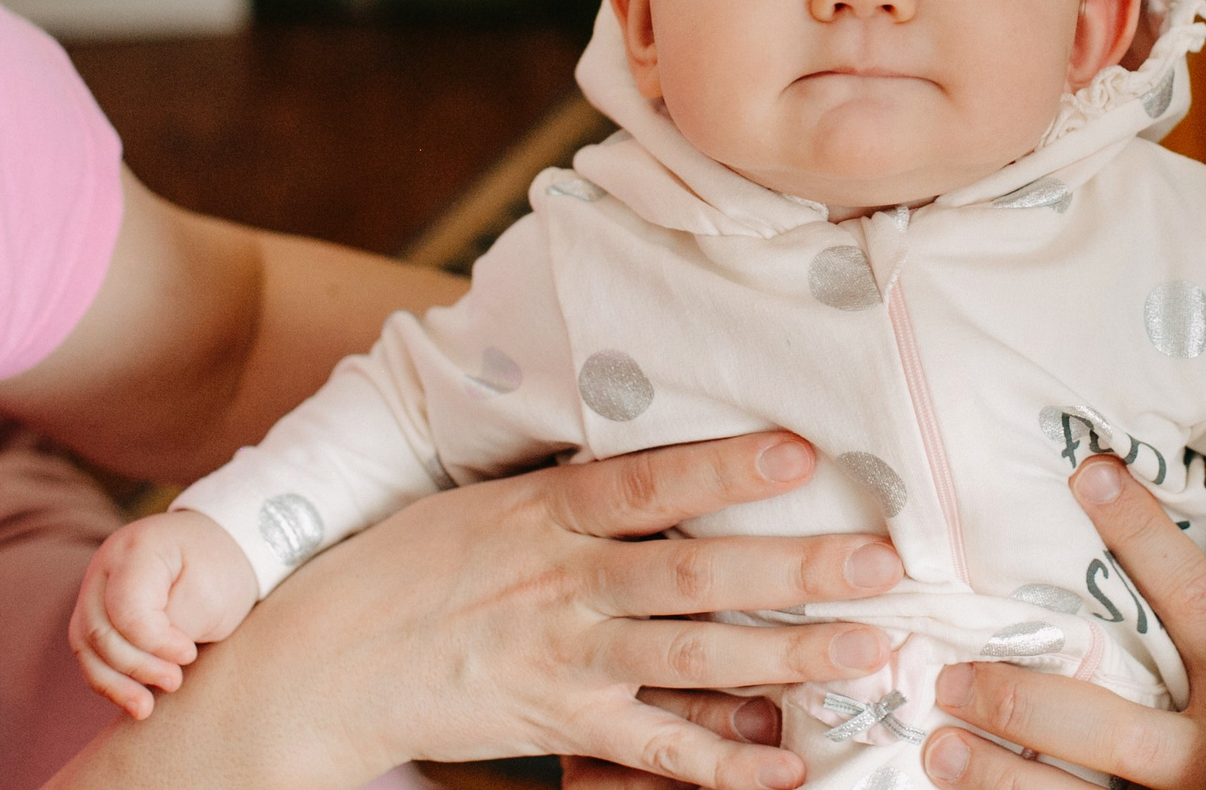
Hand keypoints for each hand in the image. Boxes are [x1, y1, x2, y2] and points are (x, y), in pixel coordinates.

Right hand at [40, 433, 902, 789]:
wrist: (323, 661)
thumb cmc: (415, 565)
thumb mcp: (489, 498)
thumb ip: (580, 485)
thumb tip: (672, 454)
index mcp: (548, 509)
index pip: (648, 480)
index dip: (724, 463)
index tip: (801, 447)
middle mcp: (563, 581)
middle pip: (695, 572)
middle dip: (794, 567)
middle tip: (882, 560)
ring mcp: (563, 658)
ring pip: (693, 658)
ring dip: (787, 655)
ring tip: (868, 646)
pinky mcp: (557, 724)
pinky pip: (652, 749)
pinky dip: (720, 762)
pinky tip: (786, 763)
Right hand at [70, 508, 259, 718]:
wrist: (220, 550)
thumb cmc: (220, 570)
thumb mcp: (211, 592)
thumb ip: (175, 623)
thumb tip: (145, 659)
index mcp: (138, 548)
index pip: (126, 608)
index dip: (154, 642)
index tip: (189, 655)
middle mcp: (106, 566)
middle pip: (99, 629)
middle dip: (136, 666)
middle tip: (174, 682)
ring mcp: (95, 588)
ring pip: (86, 646)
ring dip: (116, 683)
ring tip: (146, 708)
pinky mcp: (96, 613)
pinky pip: (90, 653)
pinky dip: (109, 681)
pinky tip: (134, 702)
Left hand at [922, 454, 1205, 789]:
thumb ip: (1187, 615)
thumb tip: (1106, 493)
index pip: (1196, 599)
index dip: (1147, 536)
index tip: (1090, 476)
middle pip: (1114, 727)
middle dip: (1026, 702)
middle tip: (955, 674)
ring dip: (1004, 773)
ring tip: (940, 745)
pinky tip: (963, 783)